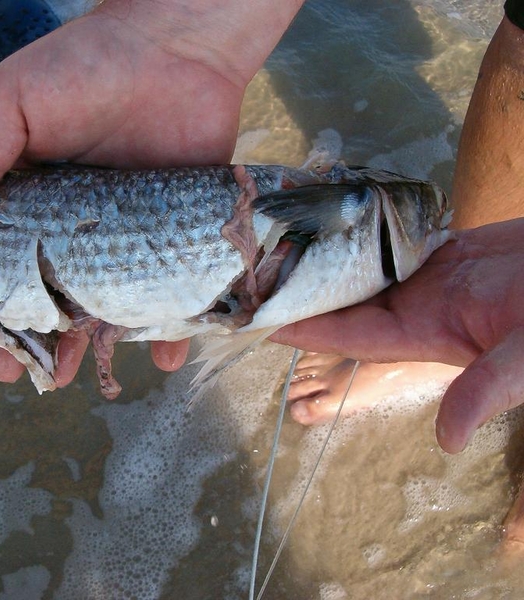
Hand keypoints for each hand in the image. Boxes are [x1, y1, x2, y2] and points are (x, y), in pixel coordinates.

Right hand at [0, 0, 303, 385]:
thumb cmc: (89, 63)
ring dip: (100, 344)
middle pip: (58, 296)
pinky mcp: (178, 232)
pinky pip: (174, 286)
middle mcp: (79, 226)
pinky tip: (166, 353)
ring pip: (112, 302)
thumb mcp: (19, 98)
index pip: (7, 265)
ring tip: (87, 377)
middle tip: (40, 376)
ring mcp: (131, 233)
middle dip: (46, 341)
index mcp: (34, 201)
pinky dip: (174, 321)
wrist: (178, 46)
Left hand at [270, 218, 523, 453]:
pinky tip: (331, 217)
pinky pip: (390, 240)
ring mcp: (430, 276)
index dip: (304, 328)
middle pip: (345, 301)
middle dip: (302, 291)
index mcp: (426, 334)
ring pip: (362, 268)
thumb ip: (487, 390)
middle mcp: (418, 308)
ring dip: (326, 258)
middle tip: (252, 271)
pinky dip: (362, 231)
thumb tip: (446, 441)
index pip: (348, 333)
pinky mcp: (445, 247)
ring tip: (280, 239)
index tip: (259, 318)